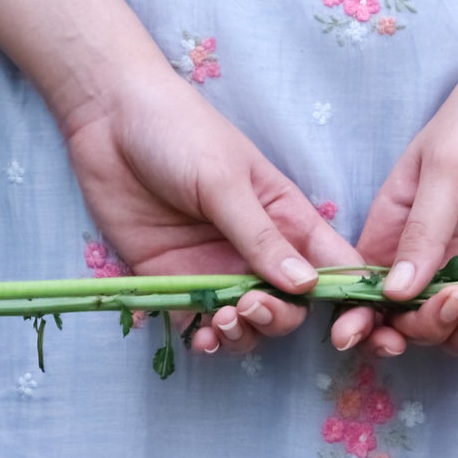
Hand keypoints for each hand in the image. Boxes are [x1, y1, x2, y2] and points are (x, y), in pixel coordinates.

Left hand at [65, 67, 385, 355]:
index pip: (334, 267)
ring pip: (247, 324)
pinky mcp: (173, 280)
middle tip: (250, 306)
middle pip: (290, 306)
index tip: (343, 327)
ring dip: (243, 335)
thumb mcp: (225, 181)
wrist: (109, 118)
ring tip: (221, 321)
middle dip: (280, 318)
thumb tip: (307, 285)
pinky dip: (204, 339)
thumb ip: (261, 235)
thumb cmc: (179, 131)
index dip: (348, 301)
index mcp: (286, 218)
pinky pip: (197, 323)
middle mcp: (256, 251)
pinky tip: (198, 335)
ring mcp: (214, 268)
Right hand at [335, 0, 457, 364]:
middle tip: (452, 306)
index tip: (360, 339)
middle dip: (421, 328)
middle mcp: (428, 255)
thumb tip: (396, 294)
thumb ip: (424, 229)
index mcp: (392, 226)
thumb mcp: (447, 165)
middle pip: (409, 318)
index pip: (366, 288)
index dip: (358, 319)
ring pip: (455, 328)